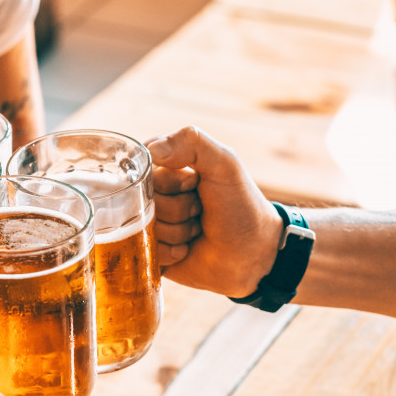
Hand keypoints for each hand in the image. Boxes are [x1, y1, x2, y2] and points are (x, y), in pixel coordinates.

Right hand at [147, 126, 282, 297]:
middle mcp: (155, 196)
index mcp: (167, 169)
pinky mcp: (151, 251)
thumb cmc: (241, 205)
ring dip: (177, 232)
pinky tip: (187, 249)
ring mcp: (151, 224)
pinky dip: (170, 252)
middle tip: (199, 210)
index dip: (169, 181)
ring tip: (197, 231)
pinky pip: (144, 250)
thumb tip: (152, 150)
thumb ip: (192, 142)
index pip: (143, 169)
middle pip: (141, 200)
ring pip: (142, 227)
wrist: (253, 253)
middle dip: (176, 209)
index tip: (194, 184)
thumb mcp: (225, 165)